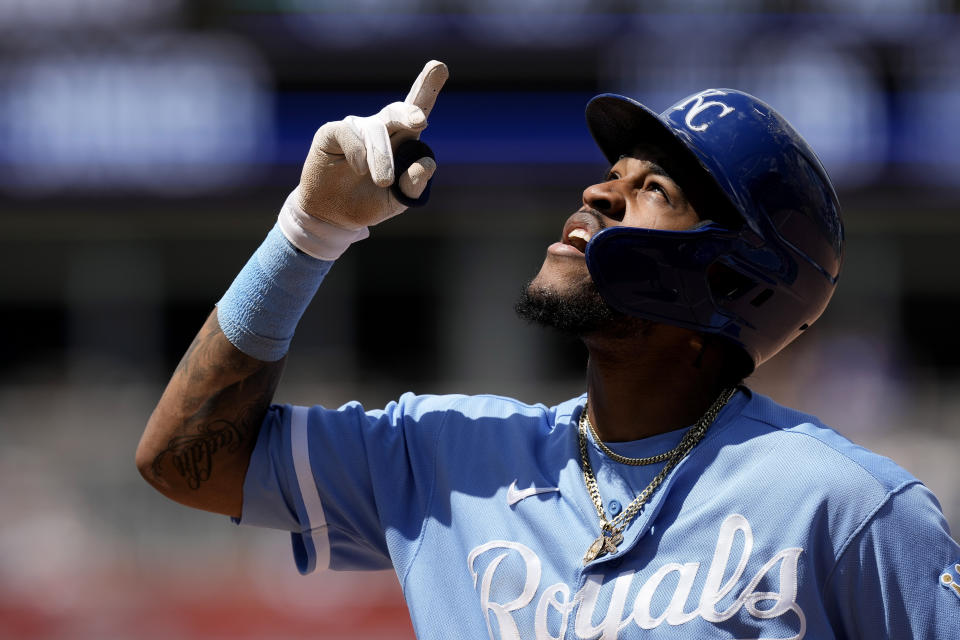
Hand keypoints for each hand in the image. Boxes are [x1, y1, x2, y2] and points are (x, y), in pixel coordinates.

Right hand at [297, 60, 448, 229]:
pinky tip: (359, 169)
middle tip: (421, 121)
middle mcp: (381, 128)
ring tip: (384, 181)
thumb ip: (414, 186)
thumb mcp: (397, 200)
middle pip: (399, 111)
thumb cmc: (370, 202)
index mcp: (401, 140)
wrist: (333, 216)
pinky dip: (358, 153)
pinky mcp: (333, 132)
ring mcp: (357, 128)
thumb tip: (426, 163)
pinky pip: (350, 134)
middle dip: (410, 111)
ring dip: (382, 157)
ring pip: (377, 130)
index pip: (417, 112)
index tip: (440, 66)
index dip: (428, 88)